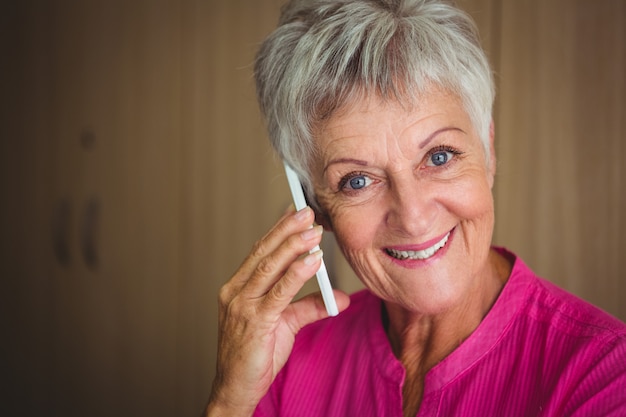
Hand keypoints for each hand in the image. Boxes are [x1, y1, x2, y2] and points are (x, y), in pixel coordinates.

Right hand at [204, 207, 349, 415]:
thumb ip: (308, 306)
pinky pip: (279, 292)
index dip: (279, 231)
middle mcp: (236, 292)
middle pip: (263, 253)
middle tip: (308, 211)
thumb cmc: (255, 355)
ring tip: (313, 229)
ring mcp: (242, 306)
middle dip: (286, 230)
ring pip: (269, 267)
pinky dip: (296, 273)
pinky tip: (312, 260)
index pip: (260, 252)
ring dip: (293, 246)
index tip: (296, 213)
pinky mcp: (254, 322)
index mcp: (238, 288)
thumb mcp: (285, 324)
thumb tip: (338, 296)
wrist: (236, 388)